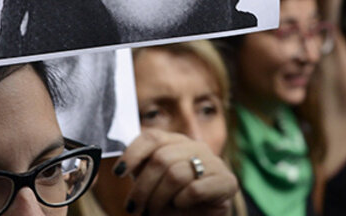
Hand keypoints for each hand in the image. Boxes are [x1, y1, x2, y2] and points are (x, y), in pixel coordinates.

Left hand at [115, 129, 237, 215]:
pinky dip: (181, 203)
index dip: (133, 154)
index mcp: (177, 142)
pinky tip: (181, 207)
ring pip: (176, 175)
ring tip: (155, 212)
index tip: (118, 173)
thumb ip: (143, 169)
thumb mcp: (154, 183)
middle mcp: (197, 147)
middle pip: (161, 159)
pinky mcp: (227, 181)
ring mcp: (214, 162)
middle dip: (143, 188)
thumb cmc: (175, 201)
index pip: (152, 137)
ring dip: (159, 199)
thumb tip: (119, 168)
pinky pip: (195, 190)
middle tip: (136, 208)